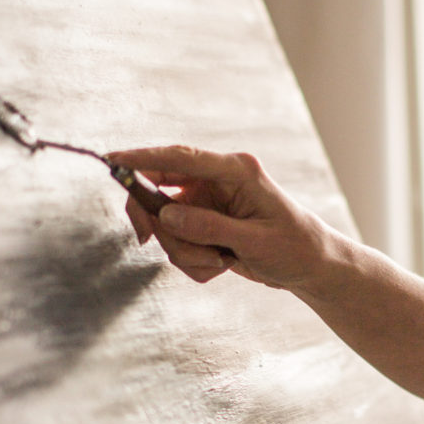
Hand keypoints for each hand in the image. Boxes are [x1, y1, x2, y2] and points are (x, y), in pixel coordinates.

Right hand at [106, 146, 335, 287]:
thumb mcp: (254, 242)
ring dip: (185, 251)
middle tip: (152, 243)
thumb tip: (166, 215)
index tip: (112, 160)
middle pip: (161, 191)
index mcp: (237, 170)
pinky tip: (222, 265)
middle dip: (161, 225)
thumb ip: (209, 228)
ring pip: (167, 224)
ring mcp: (210, 200)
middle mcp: (219, 179)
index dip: (143, 157)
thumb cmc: (294, 247)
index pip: (181, 157)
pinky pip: (177, 241)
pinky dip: (192, 260)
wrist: (311, 266)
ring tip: (220, 263)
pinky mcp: (204, 221)